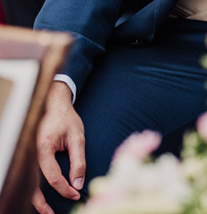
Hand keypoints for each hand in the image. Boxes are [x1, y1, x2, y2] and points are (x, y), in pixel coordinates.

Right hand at [32, 82, 85, 213]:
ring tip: (46, 210)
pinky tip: (42, 196)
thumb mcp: (78, 138)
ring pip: (28, 183)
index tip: (75, 194)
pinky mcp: (30, 156)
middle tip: (52, 213)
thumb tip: (78, 183)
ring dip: (36, 199)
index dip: (64, 189)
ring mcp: (28, 155)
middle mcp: (31, 153)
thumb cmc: (66, 119)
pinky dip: (34, 188)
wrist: (53, 103)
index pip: (52, 177)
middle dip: (41, 203)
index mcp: (43, 148)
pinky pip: (30, 176)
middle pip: (32, 185)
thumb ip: (78, 161)